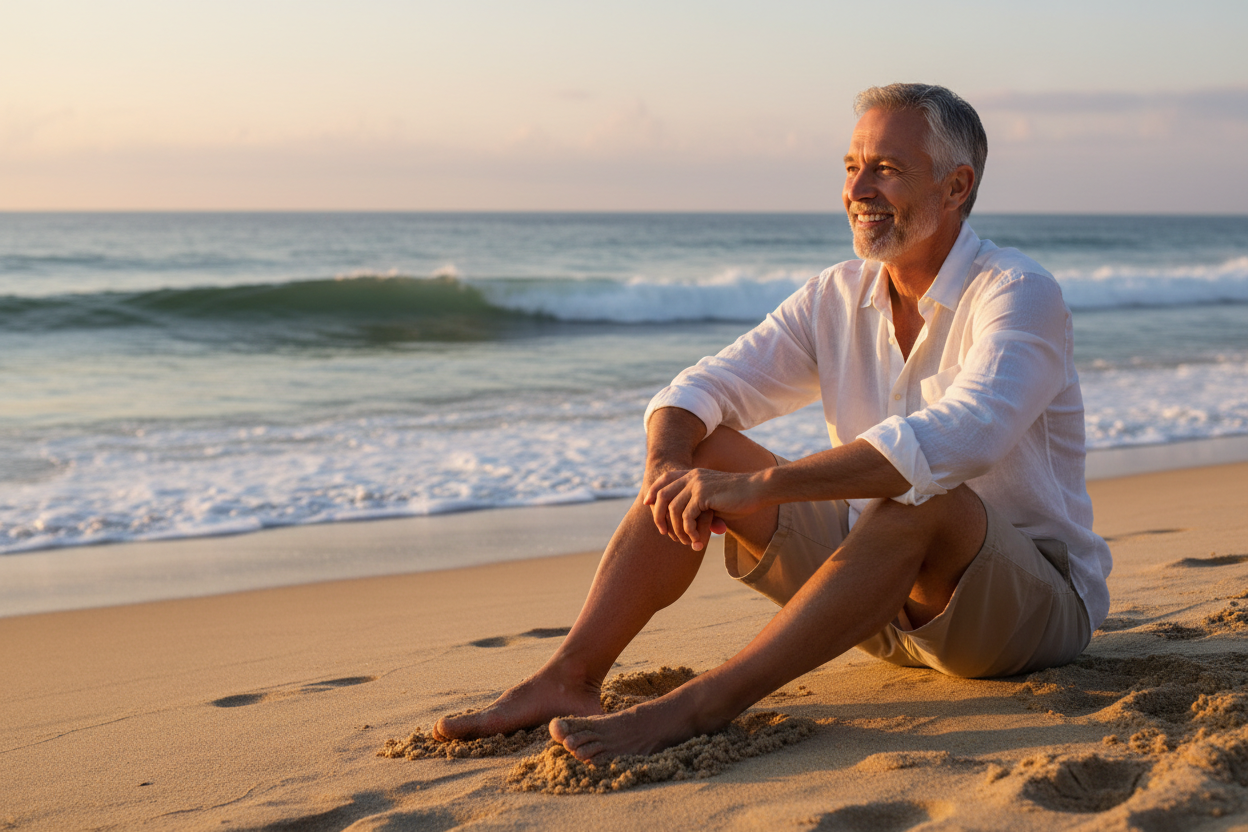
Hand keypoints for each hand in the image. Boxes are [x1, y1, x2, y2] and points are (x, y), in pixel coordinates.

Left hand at [643, 468, 758, 551]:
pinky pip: (687, 516)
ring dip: (677, 530)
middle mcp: (692, 476)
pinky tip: (697, 539)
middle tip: (664, 533)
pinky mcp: (704, 494)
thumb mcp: (713, 500)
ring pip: (674, 510)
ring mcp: (697, 484)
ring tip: (686, 542)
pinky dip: (689, 531)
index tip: (647, 504)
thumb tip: (681, 523)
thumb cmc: (738, 498)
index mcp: (693, 474)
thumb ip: (697, 505)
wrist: (757, 490)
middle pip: (663, 496)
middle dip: (659, 517)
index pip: (664, 479)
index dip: (653, 491)